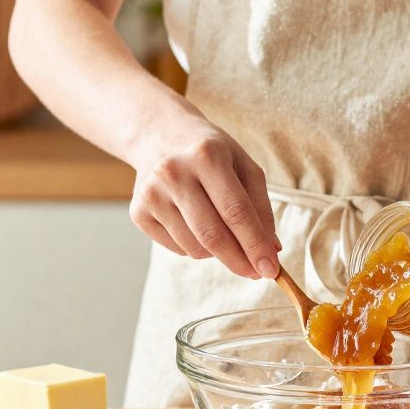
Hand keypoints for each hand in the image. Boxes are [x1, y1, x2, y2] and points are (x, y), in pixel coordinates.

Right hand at [129, 117, 280, 278]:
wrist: (160, 136)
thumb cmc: (210, 154)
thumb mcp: (243, 166)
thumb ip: (260, 207)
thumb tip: (270, 250)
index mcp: (206, 156)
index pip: (235, 211)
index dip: (255, 245)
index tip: (271, 269)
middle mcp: (174, 173)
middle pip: (212, 235)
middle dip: (239, 261)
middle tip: (256, 272)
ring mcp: (151, 194)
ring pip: (195, 248)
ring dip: (217, 253)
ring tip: (222, 230)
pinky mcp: (138, 212)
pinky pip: (177, 248)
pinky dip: (196, 247)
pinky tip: (195, 223)